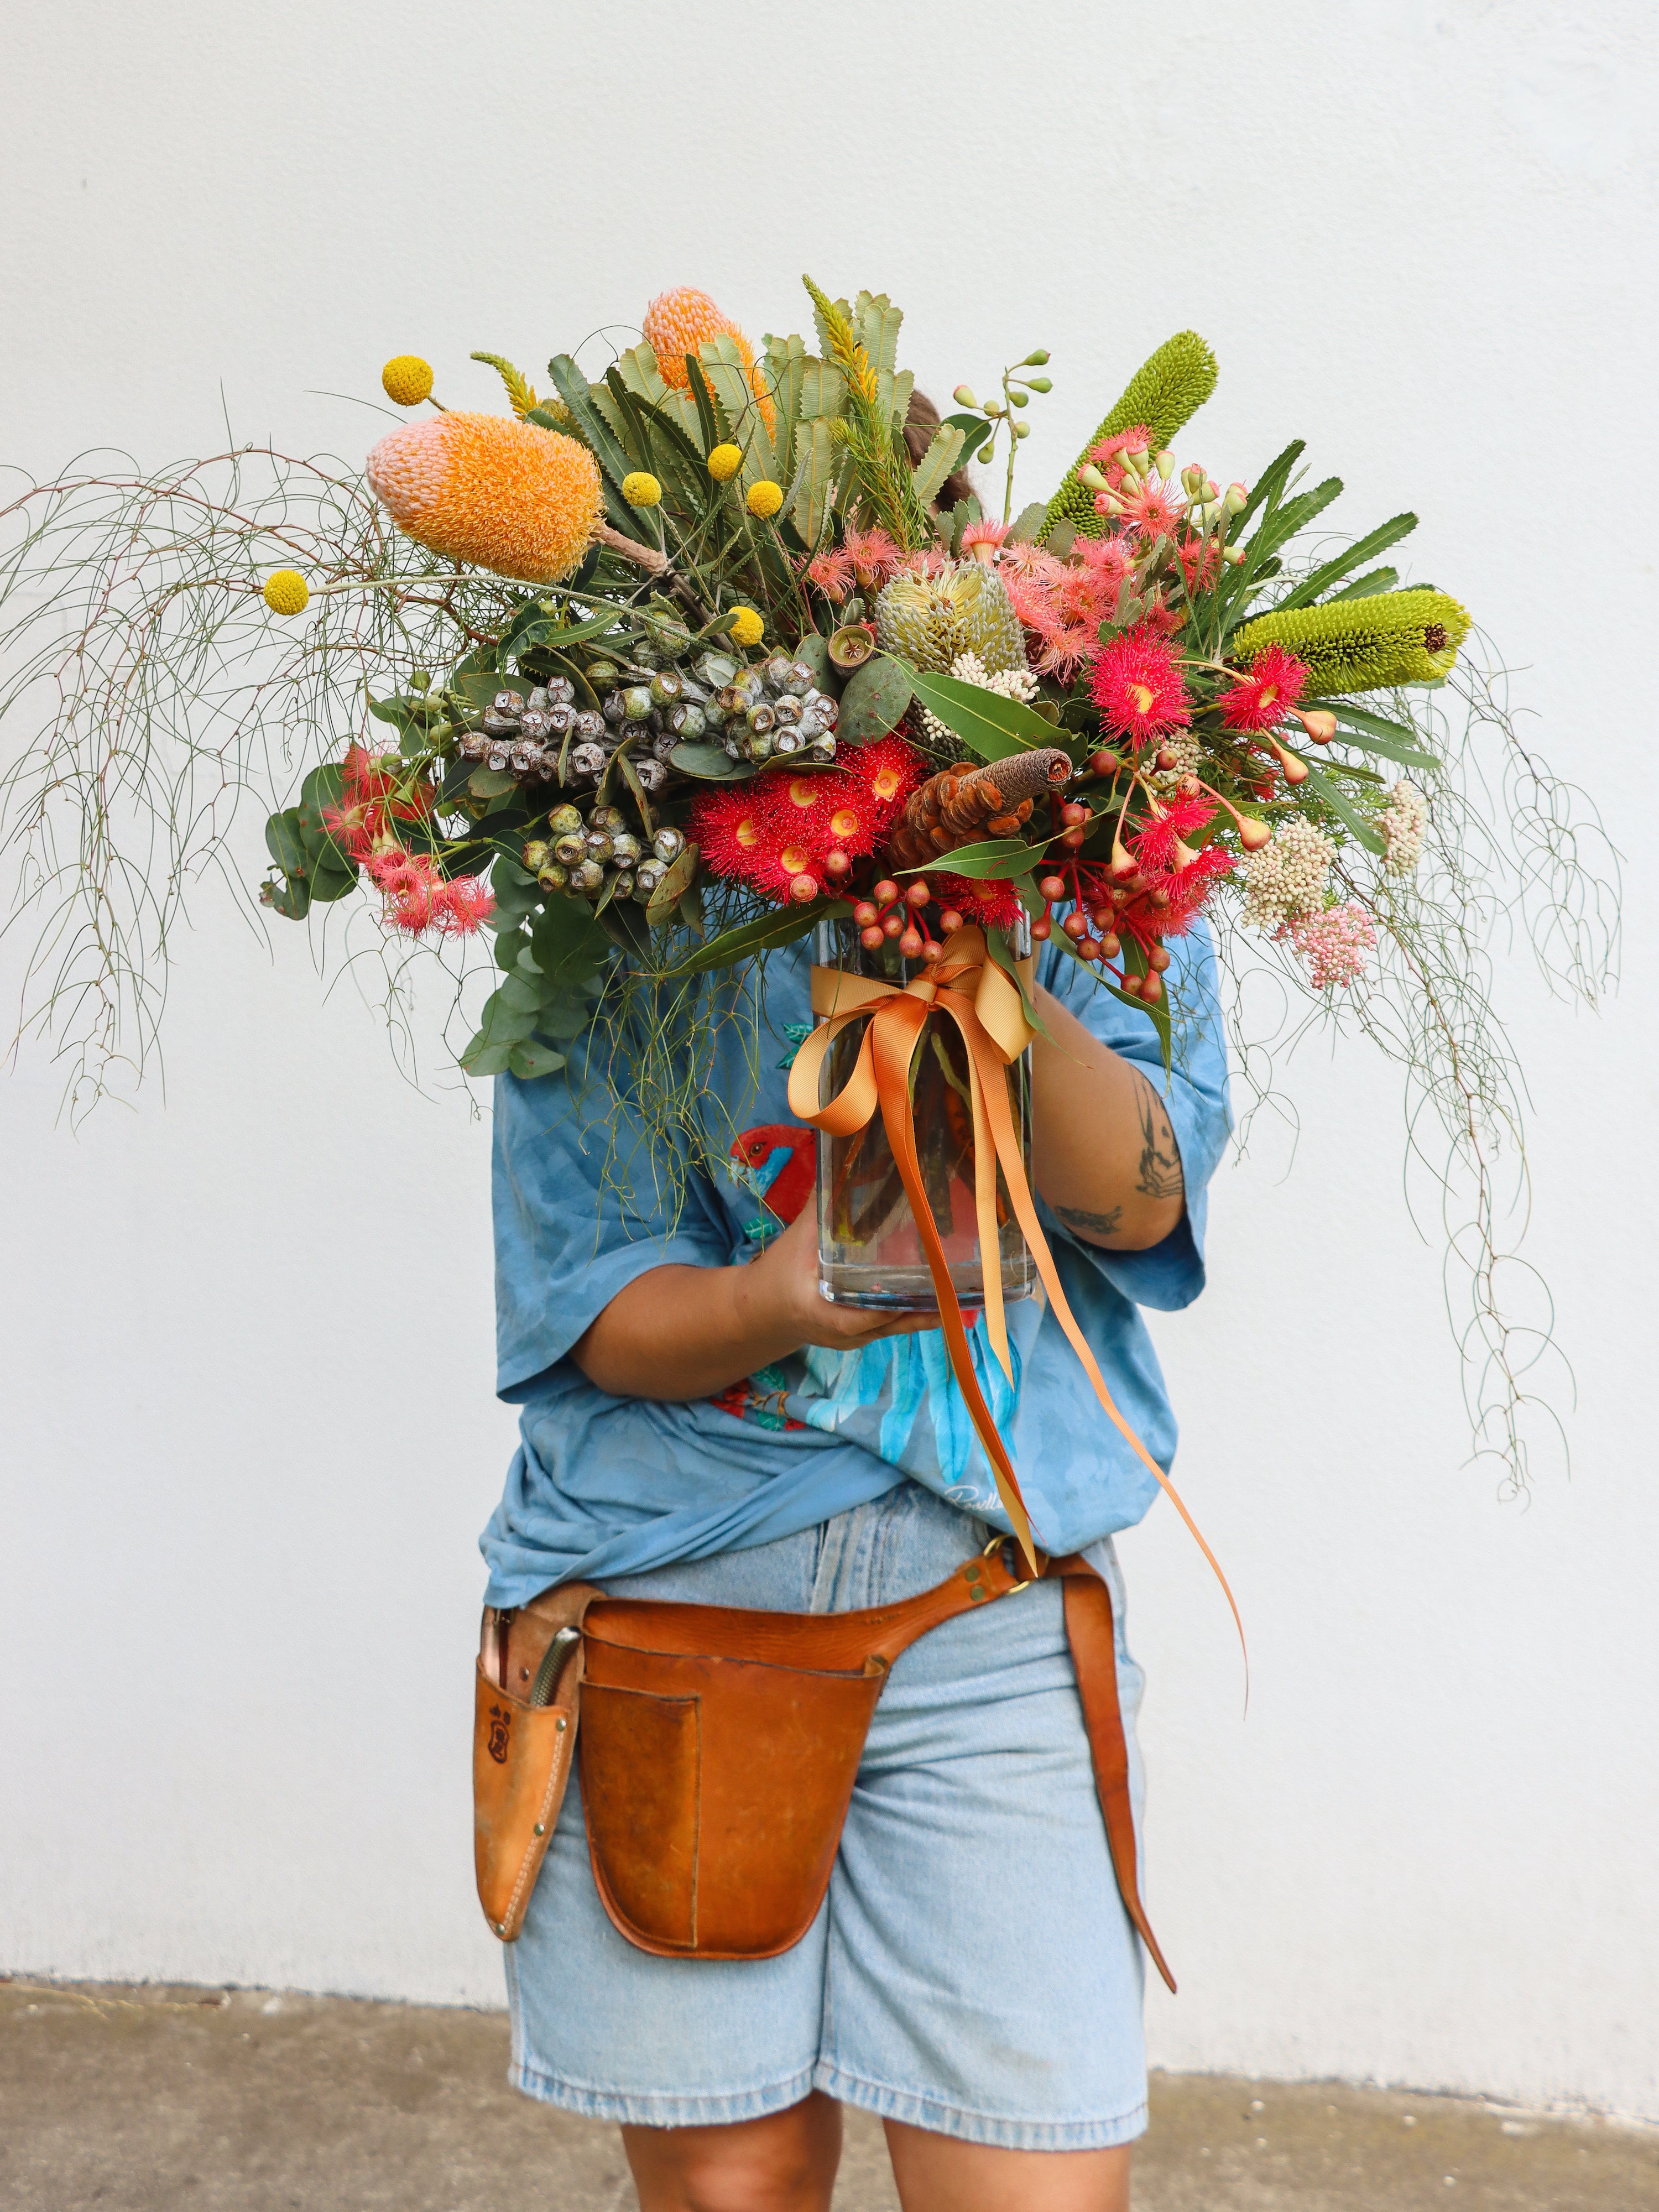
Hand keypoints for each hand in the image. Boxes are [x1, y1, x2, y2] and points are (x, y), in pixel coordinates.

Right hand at [742, 1207, 949, 1354]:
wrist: (763, 1310)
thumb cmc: (780, 1271)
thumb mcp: (799, 1237)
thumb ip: (825, 1204)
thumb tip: (845, 1158)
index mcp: (824, 1311)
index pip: (865, 1313)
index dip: (897, 1302)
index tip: (926, 1286)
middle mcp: (846, 1332)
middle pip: (894, 1322)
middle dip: (927, 1306)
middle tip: (963, 1287)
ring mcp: (857, 1339)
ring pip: (900, 1327)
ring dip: (930, 1311)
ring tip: (968, 1296)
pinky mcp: (864, 1337)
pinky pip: (895, 1325)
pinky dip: (917, 1312)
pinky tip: (944, 1299)